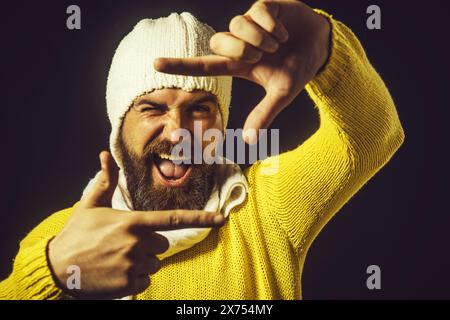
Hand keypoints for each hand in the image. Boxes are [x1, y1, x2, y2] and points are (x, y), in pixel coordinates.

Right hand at [48, 151, 223, 298]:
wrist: (57, 267)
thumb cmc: (76, 233)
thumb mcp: (90, 205)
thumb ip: (106, 181)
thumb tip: (105, 155)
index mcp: (133, 222)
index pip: (173, 219)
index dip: (200, 219)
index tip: (220, 220)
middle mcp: (137, 243)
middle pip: (162, 243)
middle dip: (148, 243)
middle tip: (123, 243)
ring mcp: (134, 265)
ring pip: (154, 262)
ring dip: (141, 261)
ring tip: (116, 258)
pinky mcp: (129, 284)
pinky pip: (145, 279)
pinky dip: (134, 277)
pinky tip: (115, 272)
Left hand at [154, 0, 330, 143]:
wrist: (320, 45)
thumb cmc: (297, 69)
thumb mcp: (282, 93)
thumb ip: (265, 114)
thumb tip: (251, 141)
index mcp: (239, 65)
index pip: (204, 65)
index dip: (180, 65)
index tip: (155, 64)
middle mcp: (239, 44)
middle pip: (219, 42)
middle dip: (242, 49)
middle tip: (263, 55)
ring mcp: (249, 24)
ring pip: (236, 25)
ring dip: (259, 38)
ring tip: (277, 44)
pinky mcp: (263, 7)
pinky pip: (257, 12)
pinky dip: (272, 25)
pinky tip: (282, 31)